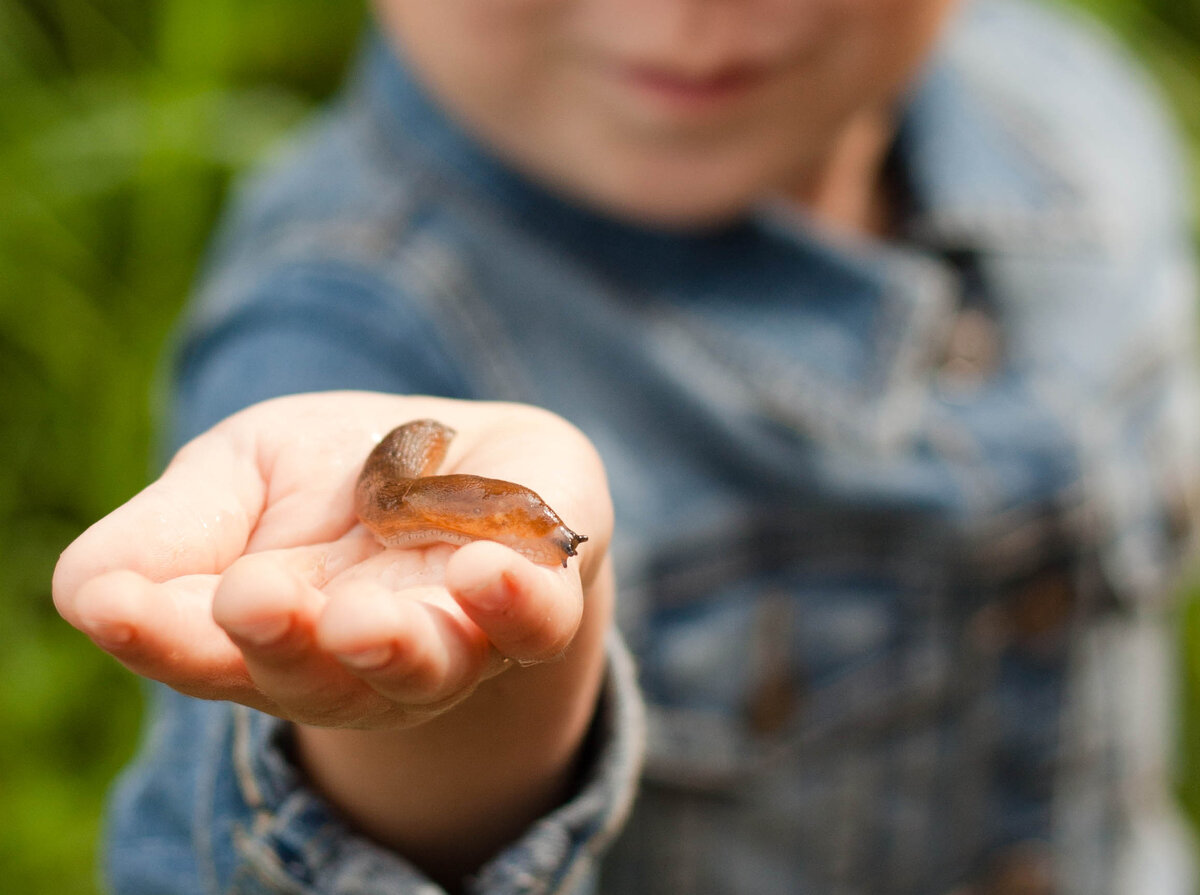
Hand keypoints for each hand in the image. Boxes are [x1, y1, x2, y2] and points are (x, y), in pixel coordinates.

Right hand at [53, 391, 612, 729]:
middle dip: (284, 646)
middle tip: (252, 602)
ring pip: (427, 667)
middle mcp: (361, 656)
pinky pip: (537, 622)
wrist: (476, 455)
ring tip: (366, 618)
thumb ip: (171, 536)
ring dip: (395, 646)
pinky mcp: (538, 595)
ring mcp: (456, 635)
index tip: (120, 607)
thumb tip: (90, 596)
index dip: (160, 636)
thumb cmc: (341, 474)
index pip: (207, 653)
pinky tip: (491, 573)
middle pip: (317, 679)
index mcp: (273, 632)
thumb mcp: (238, 476)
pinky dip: (518, 606)